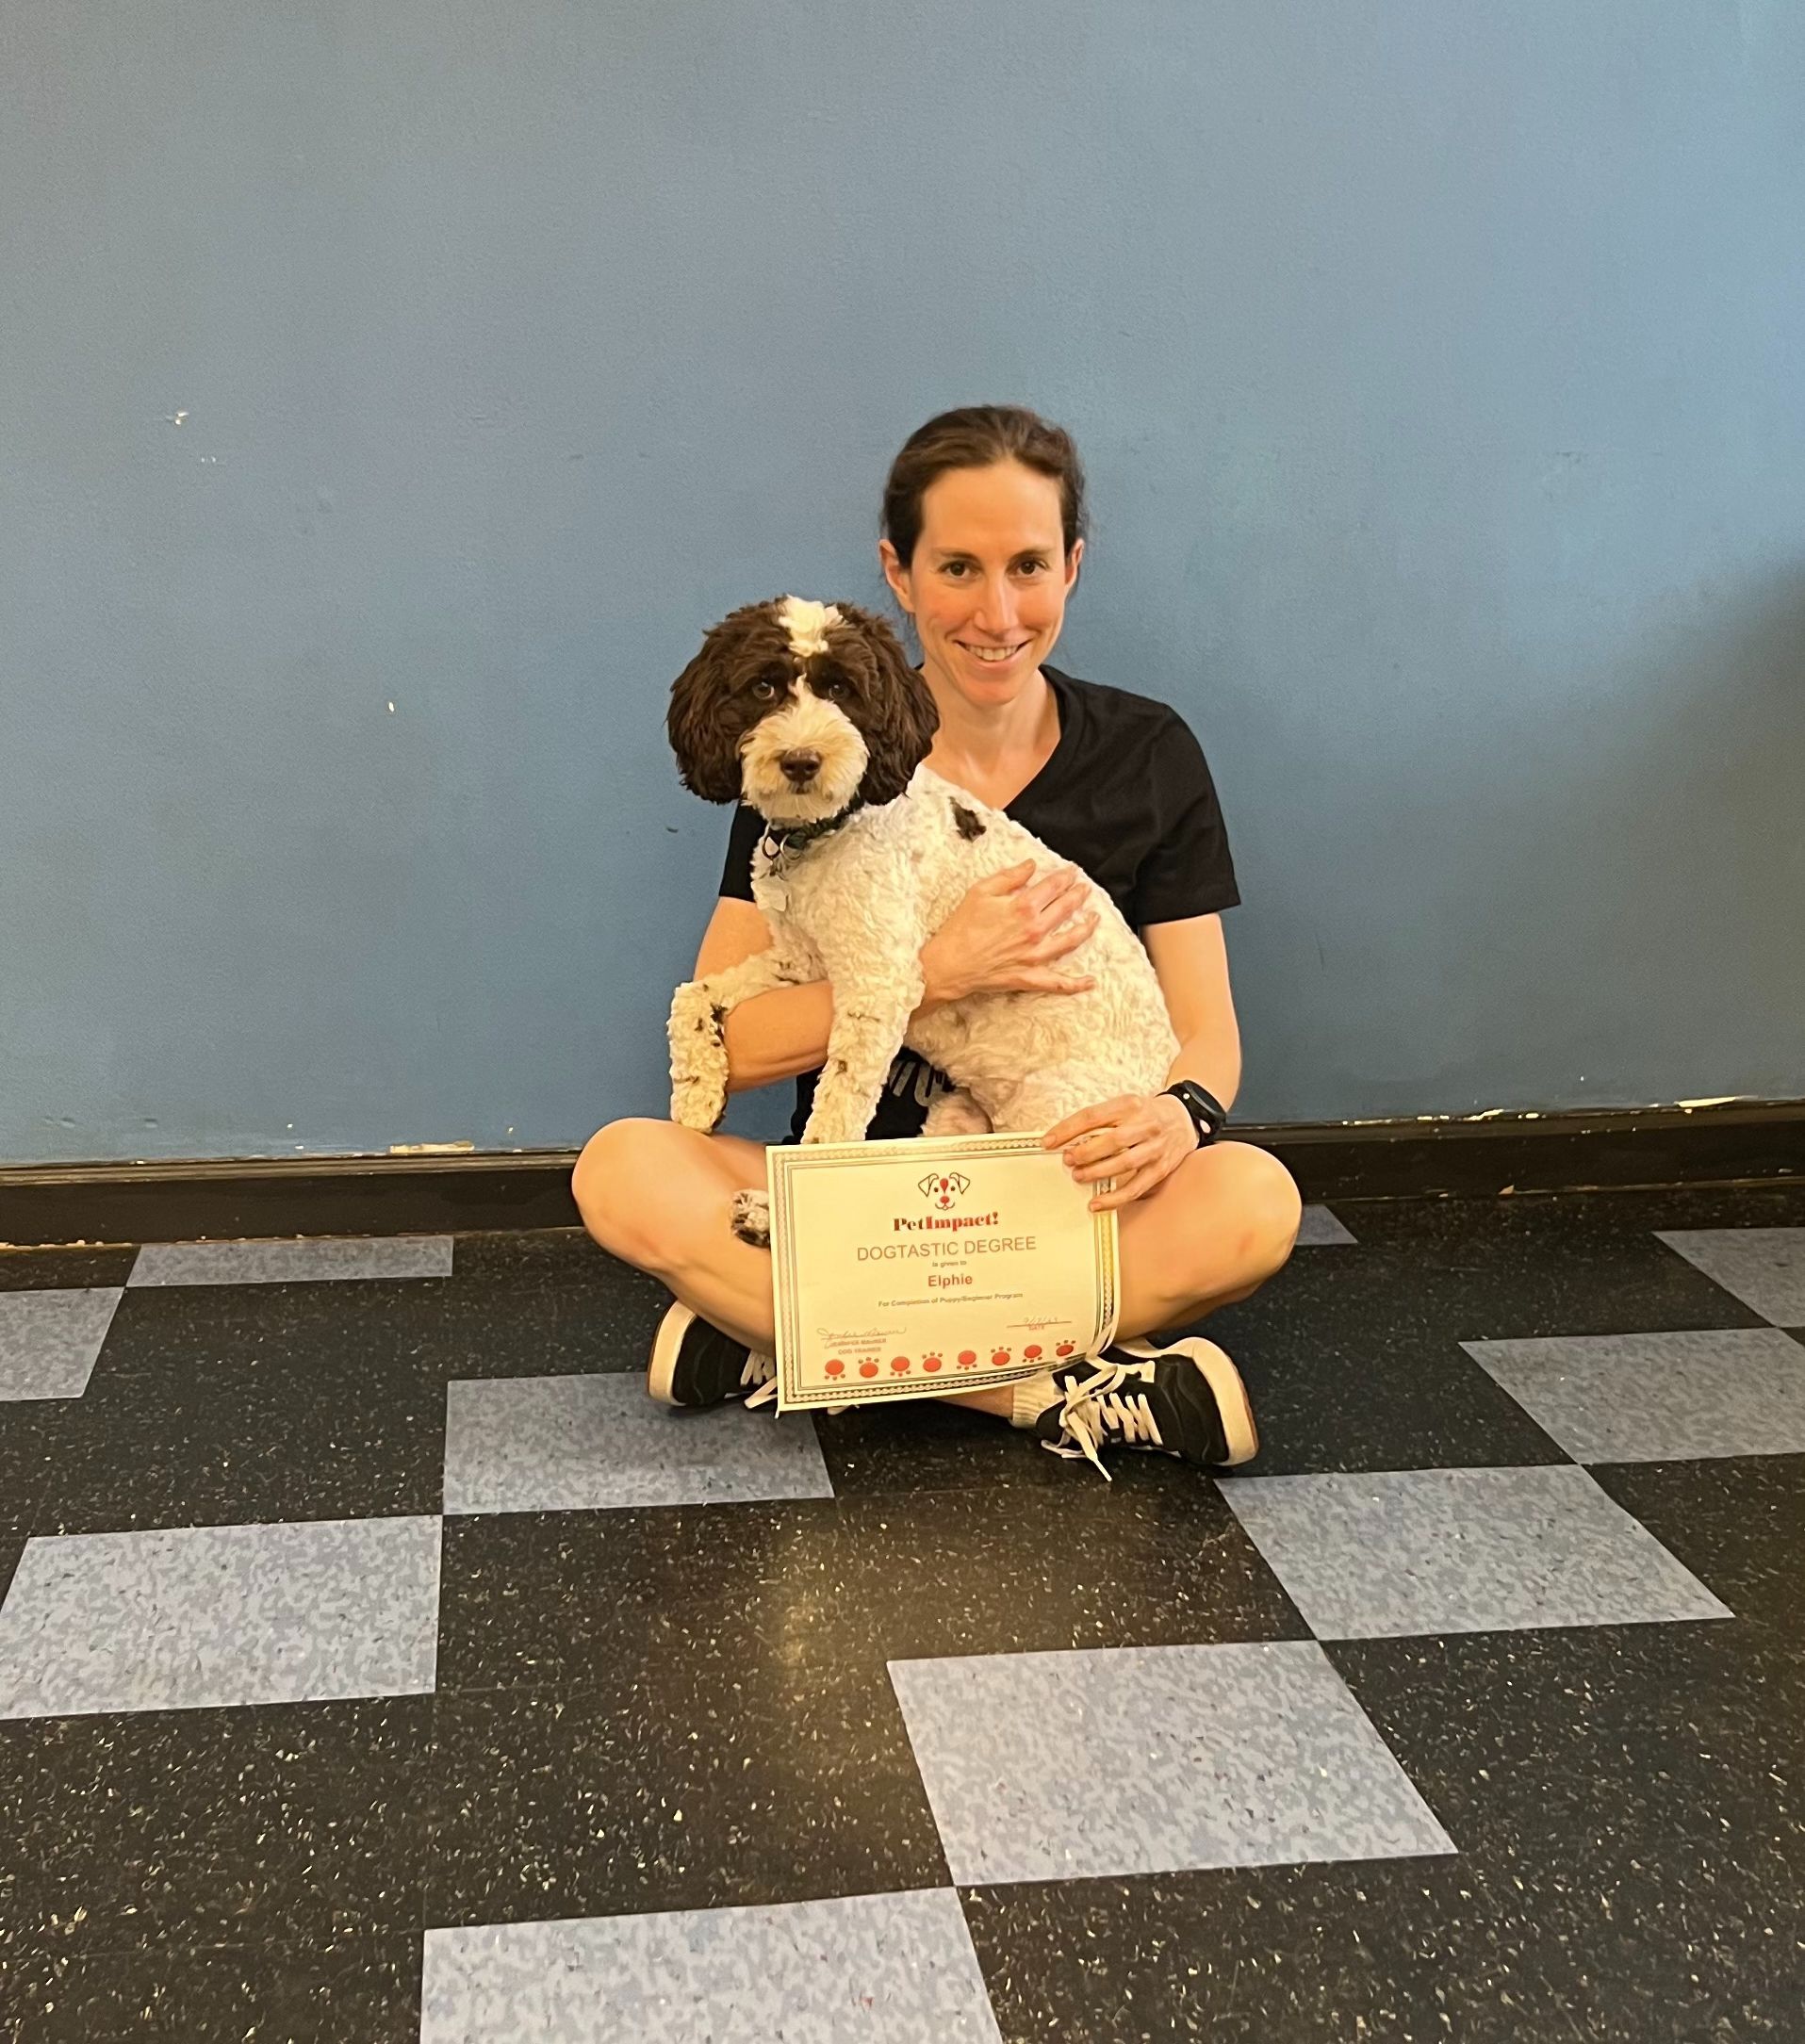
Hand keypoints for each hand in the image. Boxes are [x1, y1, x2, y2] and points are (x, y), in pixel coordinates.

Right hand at [918, 859, 1098, 1007]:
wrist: (949, 964)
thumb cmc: (961, 927)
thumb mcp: (980, 892)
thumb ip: (1009, 877)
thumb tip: (1031, 865)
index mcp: (1023, 907)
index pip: (1053, 887)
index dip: (1065, 877)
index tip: (1072, 872)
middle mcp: (1035, 930)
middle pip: (1066, 909)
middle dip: (1078, 896)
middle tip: (1085, 889)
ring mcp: (1035, 955)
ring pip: (1070, 940)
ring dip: (1086, 928)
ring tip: (1094, 918)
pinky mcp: (1030, 977)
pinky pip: (1058, 983)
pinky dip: (1075, 984)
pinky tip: (1090, 981)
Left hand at [1044, 1092, 1196, 1212]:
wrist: (1184, 1119)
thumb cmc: (1146, 1114)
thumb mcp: (1124, 1106)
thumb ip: (1100, 1120)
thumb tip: (1066, 1139)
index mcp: (1130, 1105)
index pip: (1094, 1116)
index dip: (1068, 1129)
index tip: (1048, 1141)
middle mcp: (1145, 1125)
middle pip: (1113, 1140)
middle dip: (1086, 1151)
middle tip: (1068, 1160)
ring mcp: (1155, 1148)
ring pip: (1125, 1163)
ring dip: (1098, 1172)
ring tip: (1078, 1176)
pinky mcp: (1161, 1169)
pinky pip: (1136, 1187)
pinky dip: (1115, 1198)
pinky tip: (1097, 1202)